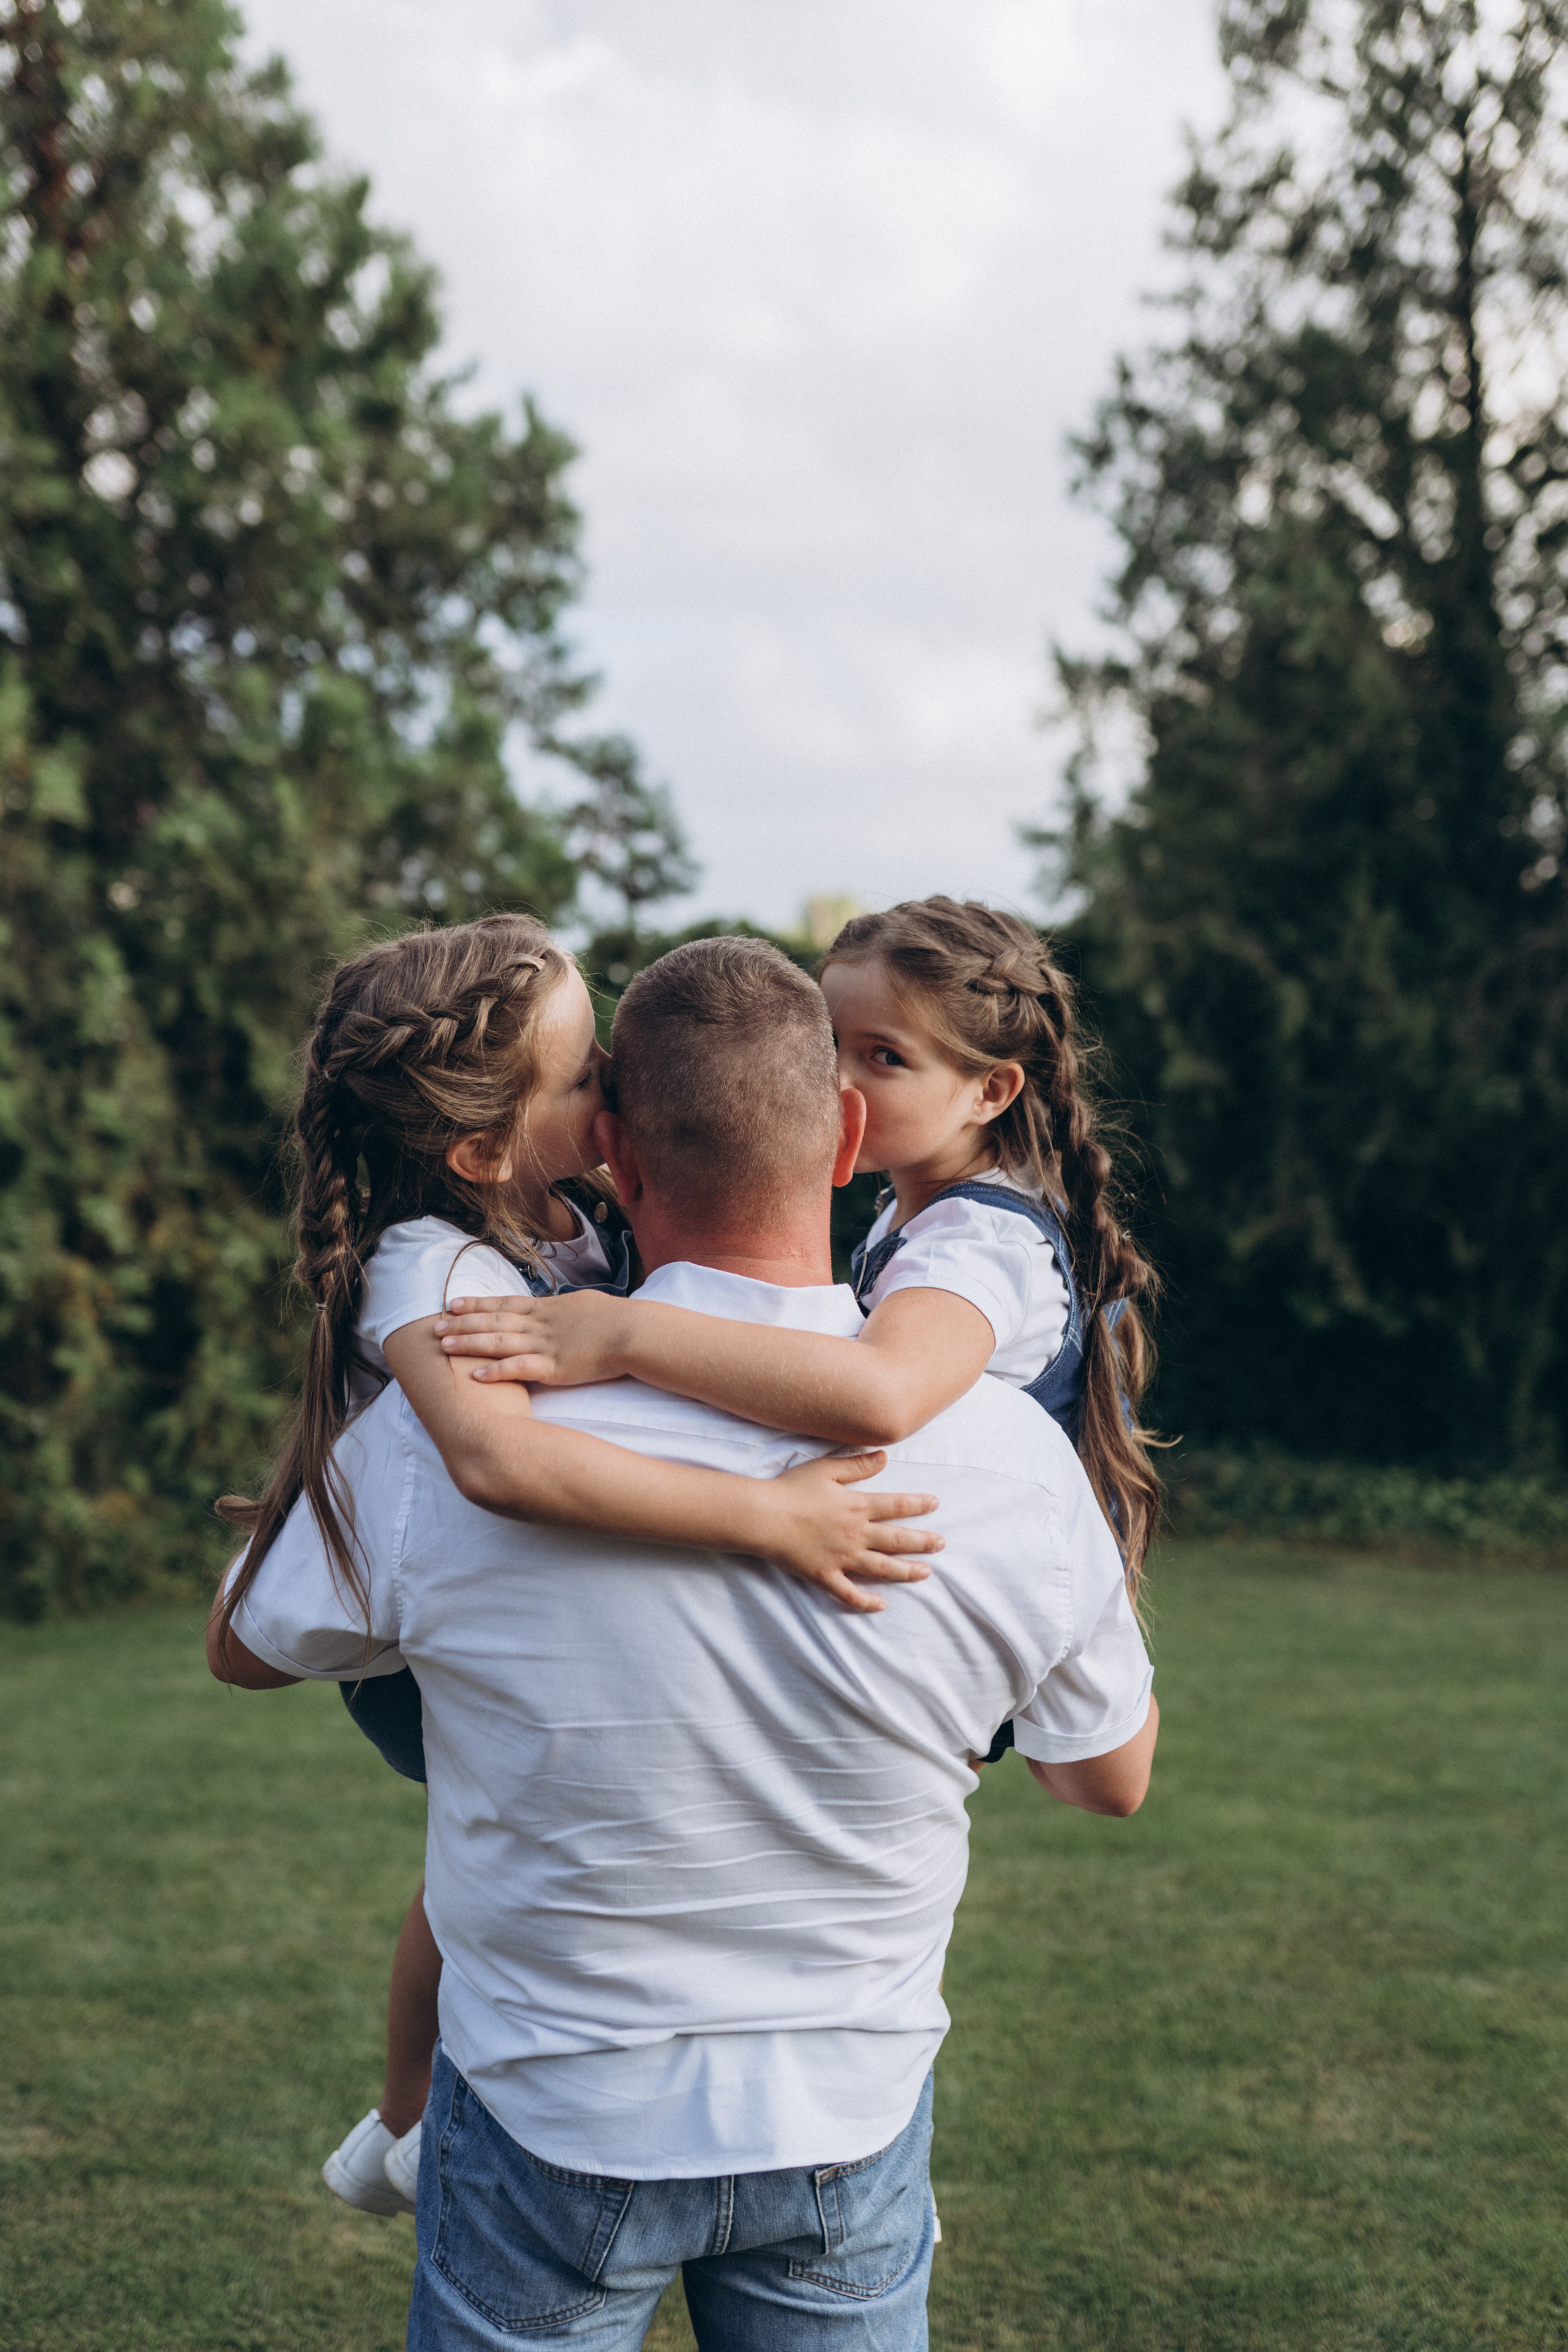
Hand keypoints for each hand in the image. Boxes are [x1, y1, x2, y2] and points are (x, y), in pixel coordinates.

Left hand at [434, 1290, 627, 1386]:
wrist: (634, 1332)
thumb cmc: (615, 1319)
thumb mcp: (584, 1306)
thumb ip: (562, 1310)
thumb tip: (554, 1309)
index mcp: (547, 1308)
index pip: (504, 1303)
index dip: (477, 1303)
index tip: (452, 1302)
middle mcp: (540, 1324)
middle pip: (494, 1320)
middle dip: (462, 1323)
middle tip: (434, 1324)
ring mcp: (546, 1344)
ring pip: (500, 1341)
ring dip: (470, 1343)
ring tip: (444, 1346)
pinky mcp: (555, 1367)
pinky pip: (520, 1368)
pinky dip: (497, 1371)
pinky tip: (477, 1375)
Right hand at [750, 1451, 941, 1613]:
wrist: (763, 1517)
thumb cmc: (791, 1489)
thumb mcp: (826, 1469)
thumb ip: (857, 1465)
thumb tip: (885, 1456)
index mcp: (857, 1506)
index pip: (896, 1506)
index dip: (918, 1505)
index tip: (935, 1504)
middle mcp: (855, 1534)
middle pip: (897, 1539)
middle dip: (922, 1542)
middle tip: (941, 1544)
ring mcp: (842, 1558)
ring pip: (882, 1568)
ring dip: (906, 1571)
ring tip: (925, 1573)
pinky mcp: (825, 1576)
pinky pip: (850, 1593)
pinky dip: (866, 1601)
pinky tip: (881, 1605)